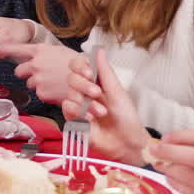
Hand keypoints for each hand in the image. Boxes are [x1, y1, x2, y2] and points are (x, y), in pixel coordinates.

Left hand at [0, 43, 76, 103]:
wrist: (91, 81)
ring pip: (29, 83)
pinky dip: (46, 93)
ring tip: (54, 82)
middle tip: (39, 74)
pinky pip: (39, 93)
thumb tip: (37, 58)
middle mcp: (35, 64)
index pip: (15, 48)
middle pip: (18, 71)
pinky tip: (58, 90)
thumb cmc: (79, 65)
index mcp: (39, 51)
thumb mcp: (61, 52)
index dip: (2, 49)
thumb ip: (45, 55)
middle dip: (26, 73)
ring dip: (37, 84)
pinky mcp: (42, 93)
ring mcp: (37, 79)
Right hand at [60, 48, 149, 163]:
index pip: (78, 66)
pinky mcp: (73, 119)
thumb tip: (99, 50)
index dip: (79, 66)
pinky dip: (78, 112)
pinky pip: (67, 108)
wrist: (127, 143)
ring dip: (86, 103)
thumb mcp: (118, 93)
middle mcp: (85, 92)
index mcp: (96, 82)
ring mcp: (78, 105)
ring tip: (101, 113)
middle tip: (97, 93)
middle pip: (71, 78)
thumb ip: (105, 72)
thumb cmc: (127, 119)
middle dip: (84, 85)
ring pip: (69, 94)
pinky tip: (90, 120)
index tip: (88, 72)